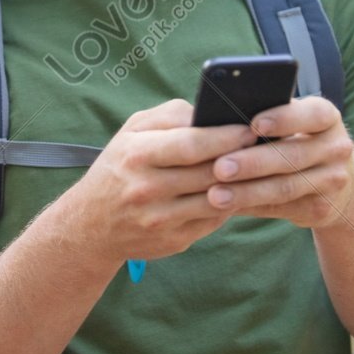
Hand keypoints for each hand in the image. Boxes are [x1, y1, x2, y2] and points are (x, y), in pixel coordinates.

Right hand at [66, 99, 254, 265]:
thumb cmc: (118, 167)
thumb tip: (209, 113)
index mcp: (136, 156)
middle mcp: (147, 189)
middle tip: (263, 145)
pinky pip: (213, 221)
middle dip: (241, 158)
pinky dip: (230, 204)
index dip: (225, 136)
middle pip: (208, 172)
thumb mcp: (131, 132)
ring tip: (258, 167)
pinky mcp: (173, 241)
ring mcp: (160, 220)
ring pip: (216, 199)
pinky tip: (238, 190)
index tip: (250, 128)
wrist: (90, 225)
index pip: (191, 145)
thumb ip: (170, 116)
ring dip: (241, 183)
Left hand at [206, 96, 353, 228]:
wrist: (338, 185)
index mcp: (327, 117)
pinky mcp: (320, 209)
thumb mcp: (294, 123)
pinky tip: (225, 208)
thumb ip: (268, 119)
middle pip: (292, 156)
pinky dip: (250, 207)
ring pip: (284, 188)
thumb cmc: (297, 140)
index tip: (253, 125)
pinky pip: (280, 208)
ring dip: (247, 192)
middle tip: (219, 167)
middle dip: (253, 163)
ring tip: (215, 195)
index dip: (283, 119)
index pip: (311, 115)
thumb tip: (218, 122)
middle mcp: (336, 148)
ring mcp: (332, 181)